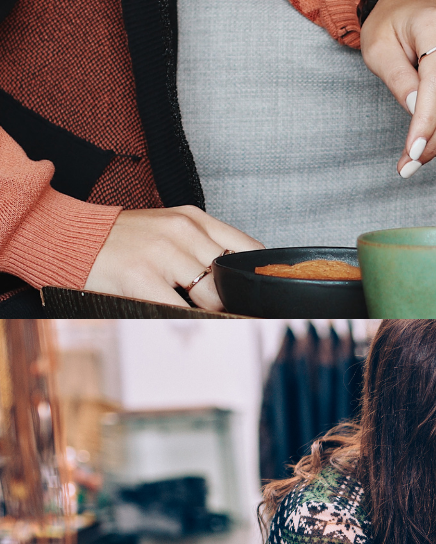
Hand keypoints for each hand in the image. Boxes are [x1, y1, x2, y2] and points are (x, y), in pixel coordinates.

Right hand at [84, 206, 261, 311]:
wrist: (74, 237)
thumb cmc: (124, 239)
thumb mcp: (170, 229)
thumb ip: (202, 247)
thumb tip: (233, 280)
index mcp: (194, 219)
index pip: (246, 248)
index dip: (253, 276)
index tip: (253, 293)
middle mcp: (184, 231)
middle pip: (230, 276)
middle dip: (229, 300)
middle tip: (225, 314)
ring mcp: (163, 253)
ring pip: (210, 294)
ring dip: (209, 312)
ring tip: (201, 319)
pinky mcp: (142, 276)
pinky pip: (179, 309)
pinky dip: (186, 322)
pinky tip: (183, 324)